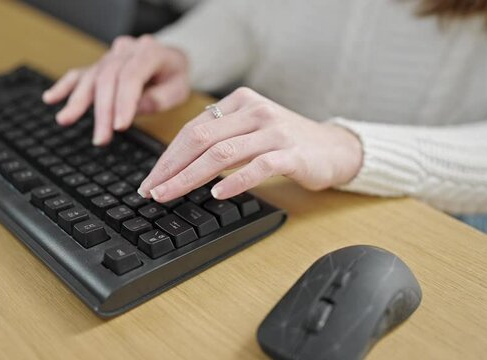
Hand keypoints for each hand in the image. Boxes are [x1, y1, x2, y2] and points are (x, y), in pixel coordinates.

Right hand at [42, 35, 189, 144]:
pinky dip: (65, 86)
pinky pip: (80, 73)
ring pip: (92, 76)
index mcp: (150, 52)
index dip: (124, 102)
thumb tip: (135, 108)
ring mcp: (111, 56)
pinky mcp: (100, 65)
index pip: (131, 76)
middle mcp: (127, 50)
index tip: (119, 126)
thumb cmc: (174, 76)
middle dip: (103, 111)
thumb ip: (160, 98)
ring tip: (65, 120)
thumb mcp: (179, 89)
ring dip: (78, 101)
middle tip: (100, 138)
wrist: (171, 60)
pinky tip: (50, 98)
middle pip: (108, 78)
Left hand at [137, 87, 363, 201]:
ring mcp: (275, 131)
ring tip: (170, 194)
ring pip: (222, 153)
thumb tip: (178, 161)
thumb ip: (221, 137)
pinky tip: (217, 193)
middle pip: (201, 139)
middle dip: (171, 167)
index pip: (194, 128)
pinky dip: (235, 181)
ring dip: (190, 176)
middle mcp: (256, 111)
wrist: (334, 149)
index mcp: (241, 102)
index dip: (168, 155)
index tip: (151, 178)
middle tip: (151, 189)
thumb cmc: (287, 142)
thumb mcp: (251, 130)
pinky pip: (258, 166)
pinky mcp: (292, 153)